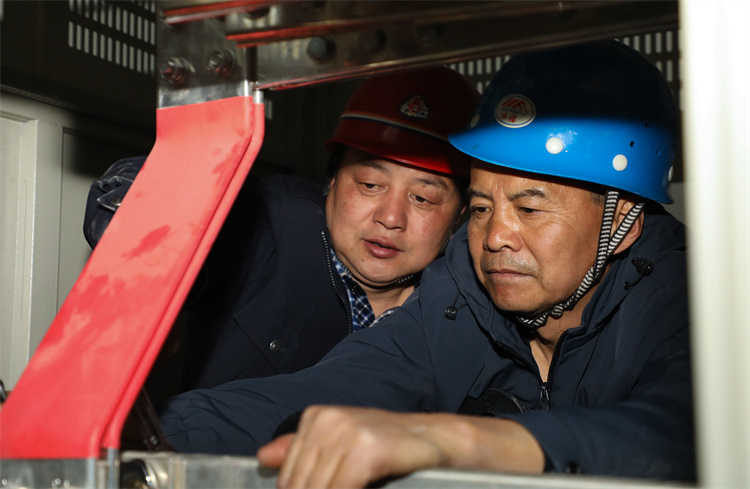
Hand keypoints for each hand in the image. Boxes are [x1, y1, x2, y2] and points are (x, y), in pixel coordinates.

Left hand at [257, 405, 444, 487]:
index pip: (288, 478)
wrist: (436, 439)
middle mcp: (327, 420)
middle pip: (300, 486)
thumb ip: (301, 452)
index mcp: (316, 417)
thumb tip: (263, 457)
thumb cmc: (388, 446)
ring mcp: (346, 433)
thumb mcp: (340, 443)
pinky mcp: (366, 450)